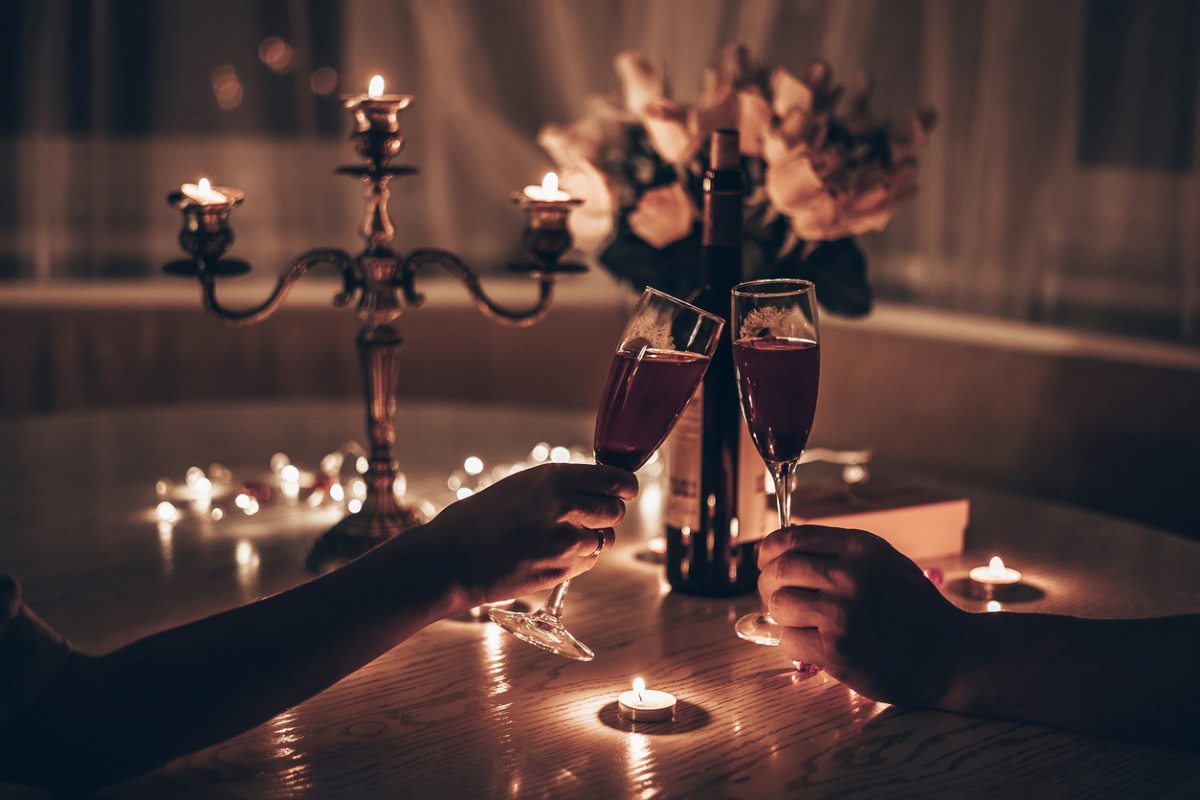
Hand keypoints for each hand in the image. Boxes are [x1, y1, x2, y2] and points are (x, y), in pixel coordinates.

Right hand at [416, 463, 637, 610]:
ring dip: (591, 539)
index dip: (624, 486)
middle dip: (606, 514)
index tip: (625, 489)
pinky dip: (578, 559)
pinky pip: (588, 562)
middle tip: (587, 516)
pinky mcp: (561, 570)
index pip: (614, 479)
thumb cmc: (476, 520)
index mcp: (554, 478)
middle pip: (615, 511)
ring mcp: (566, 541)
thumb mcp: (519, 487)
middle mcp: (566, 506)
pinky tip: (551, 554)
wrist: (448, 560)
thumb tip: (592, 489)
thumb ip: (558, 486)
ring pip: (603, 539)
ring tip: (558, 537)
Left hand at [758, 525, 967, 706]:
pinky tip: (817, 646)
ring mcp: (841, 612)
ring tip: (807, 624)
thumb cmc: (915, 609)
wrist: (951, 656)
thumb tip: (783, 546)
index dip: (768, 552)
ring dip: (786, 618)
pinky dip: (795, 645)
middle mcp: (848, 574)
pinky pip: (787, 639)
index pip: (789, 538)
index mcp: (859, 547)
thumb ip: (839, 551)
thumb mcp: (883, 562)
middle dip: (770, 586)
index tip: (766, 563)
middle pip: (777, 571)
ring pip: (778, 605)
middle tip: (781, 599)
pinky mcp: (837, 649)